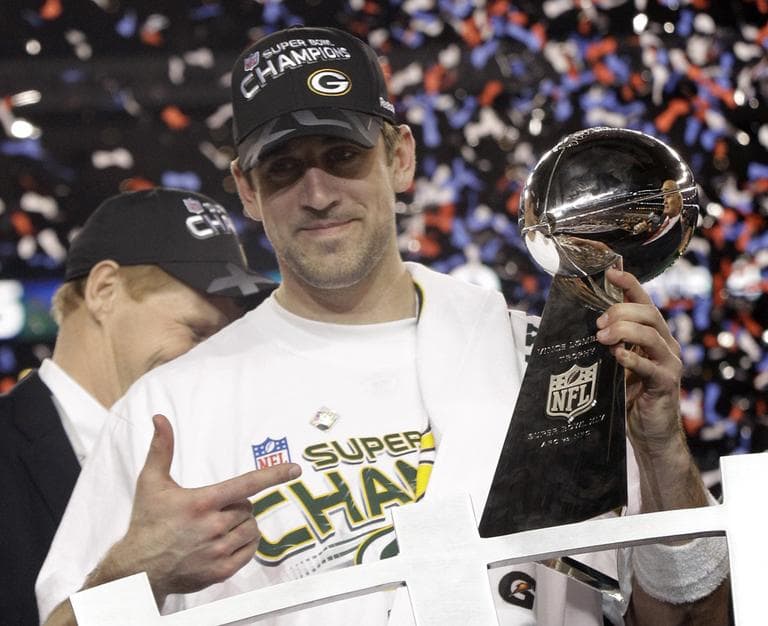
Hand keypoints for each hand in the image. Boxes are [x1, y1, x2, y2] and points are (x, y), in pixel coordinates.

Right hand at [92, 414, 300, 602]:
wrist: (138, 570)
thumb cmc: (147, 522)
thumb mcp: (151, 482)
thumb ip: (161, 448)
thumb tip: (160, 418)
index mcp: (202, 502)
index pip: (246, 484)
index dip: (273, 475)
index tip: (295, 469)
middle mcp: (213, 526)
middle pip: (248, 507)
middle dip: (236, 505)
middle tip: (211, 511)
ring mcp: (218, 551)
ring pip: (251, 528)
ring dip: (241, 524)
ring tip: (216, 527)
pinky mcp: (221, 571)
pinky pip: (250, 550)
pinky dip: (244, 543)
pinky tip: (225, 541)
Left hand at [595, 268, 682, 451]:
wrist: (649, 431)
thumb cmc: (628, 395)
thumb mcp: (614, 363)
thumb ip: (606, 344)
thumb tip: (576, 324)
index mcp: (652, 334)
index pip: (643, 301)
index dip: (629, 285)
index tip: (611, 273)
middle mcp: (665, 344)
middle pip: (647, 313)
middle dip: (619, 312)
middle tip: (597, 327)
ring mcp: (669, 362)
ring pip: (650, 334)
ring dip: (623, 331)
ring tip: (602, 340)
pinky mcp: (666, 383)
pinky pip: (650, 366)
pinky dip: (632, 358)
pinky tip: (617, 356)